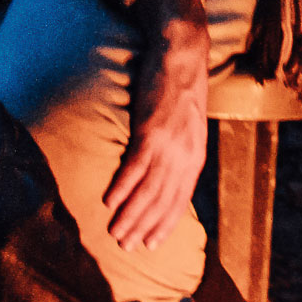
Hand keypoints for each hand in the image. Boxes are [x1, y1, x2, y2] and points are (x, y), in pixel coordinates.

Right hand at [104, 0, 208, 249]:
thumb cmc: (179, 88)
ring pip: (148, 191)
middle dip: (144, 228)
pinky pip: (133, 167)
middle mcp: (185, 156)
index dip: (165, 225)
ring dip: (129, 215)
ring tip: (113, 233)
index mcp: (194, 157)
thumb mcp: (187, 125)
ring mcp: (169, 145)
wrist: (181, 54)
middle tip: (126, 248)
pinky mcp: (151, 131)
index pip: (179, 201)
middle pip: (163, 202)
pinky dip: (121, 188)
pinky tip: (108, 202)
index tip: (151, 245)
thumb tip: (164, 172)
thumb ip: (178, 150)